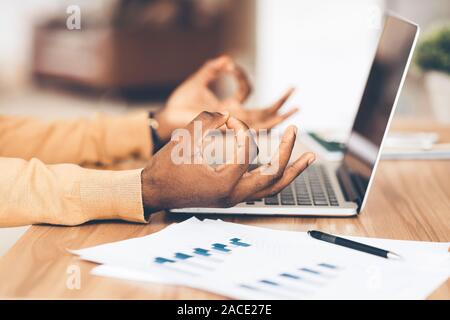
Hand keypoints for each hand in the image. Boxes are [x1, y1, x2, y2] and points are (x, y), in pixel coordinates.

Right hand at [141, 111, 314, 212]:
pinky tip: (285, 165)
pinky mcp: (233, 196)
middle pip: (273, 175)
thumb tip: (229, 114)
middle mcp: (234, 195)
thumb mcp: (184, 140)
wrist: (153, 193)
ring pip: (273, 188)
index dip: (241, 129)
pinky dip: (276, 176)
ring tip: (309, 157)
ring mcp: (235, 198)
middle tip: (293, 131)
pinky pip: (262, 188)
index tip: (231, 119)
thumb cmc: (165, 169)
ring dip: (292, 171)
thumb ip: (208, 122)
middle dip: (287, 152)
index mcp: (223, 183)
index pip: (246, 151)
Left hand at [154, 55, 298, 141]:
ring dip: (280, 111)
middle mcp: (234, 118)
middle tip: (294, 89)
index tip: (227, 64)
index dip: (240, 75)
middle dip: (279, 101)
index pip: (246, 91)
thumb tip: (227, 58)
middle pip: (263, 111)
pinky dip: (269, 120)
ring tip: (295, 103)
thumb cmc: (179, 104)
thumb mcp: (198, 82)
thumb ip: (212, 69)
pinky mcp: (230, 129)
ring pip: (264, 119)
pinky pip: (254, 126)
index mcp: (228, 107)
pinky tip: (281, 116)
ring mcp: (234, 125)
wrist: (167, 120)